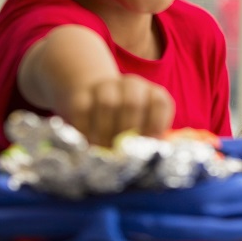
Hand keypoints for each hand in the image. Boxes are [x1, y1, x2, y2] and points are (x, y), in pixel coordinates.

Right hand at [59, 74, 174, 146]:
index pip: (160, 102)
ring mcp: (106, 86)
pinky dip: (85, 129)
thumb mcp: (144, 127)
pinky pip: (82, 109)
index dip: (156, 123)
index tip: (149, 141)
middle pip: (132, 103)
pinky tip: (89, 141)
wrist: (96, 98)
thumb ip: (149, 139)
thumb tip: (150, 155)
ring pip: (107, 104)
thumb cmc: (128, 121)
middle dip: (127, 130)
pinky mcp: (82, 93)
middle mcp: (132, 85)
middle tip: (122, 150)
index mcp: (153, 93)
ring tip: (105, 148)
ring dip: (105, 131)